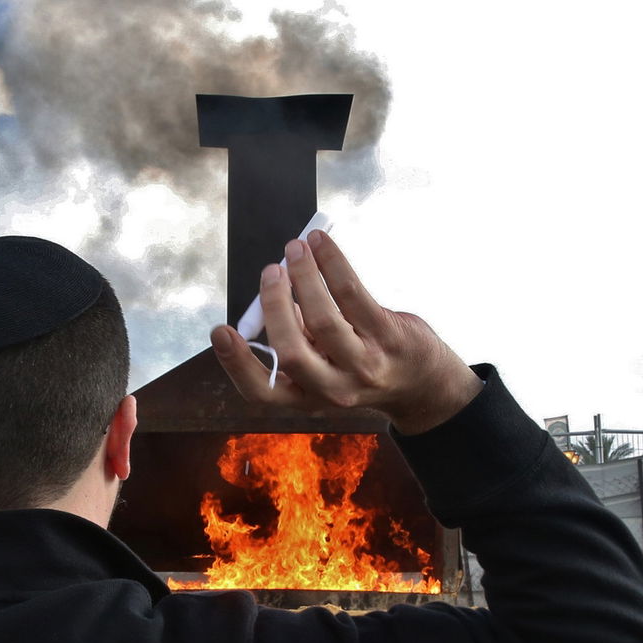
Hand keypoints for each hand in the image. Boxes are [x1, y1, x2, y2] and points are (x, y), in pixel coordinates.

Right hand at [210, 230, 482, 434]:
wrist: (422, 382)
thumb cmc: (360, 364)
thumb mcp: (323, 367)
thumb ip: (297, 339)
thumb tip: (273, 291)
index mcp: (307, 398)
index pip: (262, 392)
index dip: (237, 364)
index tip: (220, 330)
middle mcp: (335, 390)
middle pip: (292, 353)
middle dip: (275, 306)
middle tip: (271, 271)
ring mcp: (365, 366)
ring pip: (324, 319)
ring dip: (305, 277)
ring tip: (296, 248)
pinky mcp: (389, 337)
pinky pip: (353, 294)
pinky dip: (332, 263)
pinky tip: (320, 243)